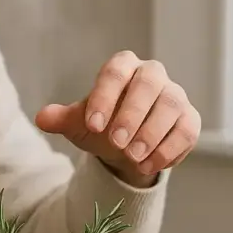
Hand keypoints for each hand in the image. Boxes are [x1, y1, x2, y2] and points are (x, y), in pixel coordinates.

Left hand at [34, 50, 200, 186]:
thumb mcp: (79, 123)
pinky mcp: (190, 119)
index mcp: (123, 67)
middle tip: (116, 142)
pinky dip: (169, 149)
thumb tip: (42, 118)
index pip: (115, 72)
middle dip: (132, 114)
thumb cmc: (101, 126)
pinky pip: (187, 130)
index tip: (93, 125)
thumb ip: (62, 118)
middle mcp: (152, 75)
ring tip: (133, 157)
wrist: (124, 147)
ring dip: (152, 133)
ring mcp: (175, 95)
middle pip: (148, 84)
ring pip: (171, 105)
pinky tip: (148, 165)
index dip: (105, 96)